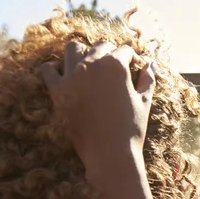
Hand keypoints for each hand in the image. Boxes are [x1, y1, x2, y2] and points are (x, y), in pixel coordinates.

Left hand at [40, 41, 155, 175]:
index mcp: (116, 65)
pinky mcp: (57, 91)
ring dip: (83, 52)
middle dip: (110, 52)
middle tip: (115, 66)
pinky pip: (48, 69)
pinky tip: (63, 73)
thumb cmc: (132, 128)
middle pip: (100, 46)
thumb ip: (148, 80)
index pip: (125, 50)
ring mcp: (72, 76)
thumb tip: (151, 64)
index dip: (133, 58)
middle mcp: (92, 64)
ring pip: (73, 48)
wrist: (110, 153)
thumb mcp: (145, 102)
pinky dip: (54, 68)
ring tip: (89, 64)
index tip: (135, 66)